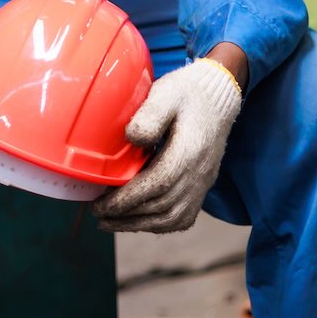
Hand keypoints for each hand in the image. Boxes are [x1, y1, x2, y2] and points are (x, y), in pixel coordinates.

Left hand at [91, 56, 242, 232]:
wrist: (218, 97)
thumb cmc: (187, 93)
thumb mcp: (166, 93)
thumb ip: (149, 115)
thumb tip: (131, 138)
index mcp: (189, 151)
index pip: (158, 184)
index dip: (128, 199)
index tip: (101, 204)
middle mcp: (199, 173)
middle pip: (162, 208)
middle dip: (126, 216)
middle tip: (97, 214)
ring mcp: (202, 183)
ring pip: (172, 218)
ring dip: (139, 224)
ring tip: (111, 222)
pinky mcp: (201, 186)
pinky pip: (183, 216)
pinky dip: (158, 224)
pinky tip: (138, 220)